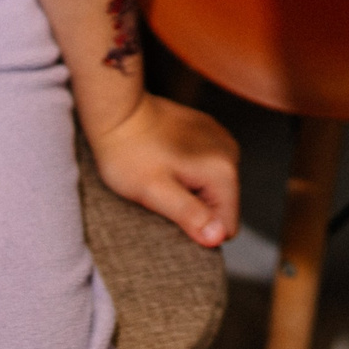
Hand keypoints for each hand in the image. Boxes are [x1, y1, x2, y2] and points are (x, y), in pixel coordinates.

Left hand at [88, 93, 241, 247]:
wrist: (118, 110)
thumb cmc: (129, 154)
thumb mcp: (154, 192)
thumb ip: (190, 215)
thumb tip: (219, 238)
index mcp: (222, 171)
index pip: (226, 227)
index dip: (196, 228)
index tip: (169, 207)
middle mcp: (230, 152)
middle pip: (220, 206)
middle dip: (193, 206)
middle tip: (161, 190)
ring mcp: (220, 138)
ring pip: (212, 187)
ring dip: (190, 189)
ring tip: (161, 174)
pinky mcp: (208, 130)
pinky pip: (206, 166)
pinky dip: (188, 170)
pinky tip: (166, 160)